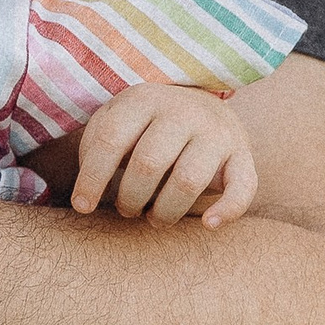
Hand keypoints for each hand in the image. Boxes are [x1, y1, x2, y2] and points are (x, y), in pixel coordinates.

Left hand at [71, 83, 257, 227]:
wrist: (203, 104)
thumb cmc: (145, 125)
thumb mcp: (115, 121)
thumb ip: (94, 147)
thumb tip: (87, 193)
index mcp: (144, 99)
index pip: (111, 140)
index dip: (92, 178)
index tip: (82, 207)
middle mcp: (183, 110)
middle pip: (148, 164)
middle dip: (130, 198)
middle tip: (126, 209)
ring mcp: (217, 131)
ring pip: (187, 181)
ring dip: (165, 212)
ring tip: (153, 218)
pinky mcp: (242, 154)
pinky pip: (242, 188)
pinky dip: (227, 211)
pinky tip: (208, 225)